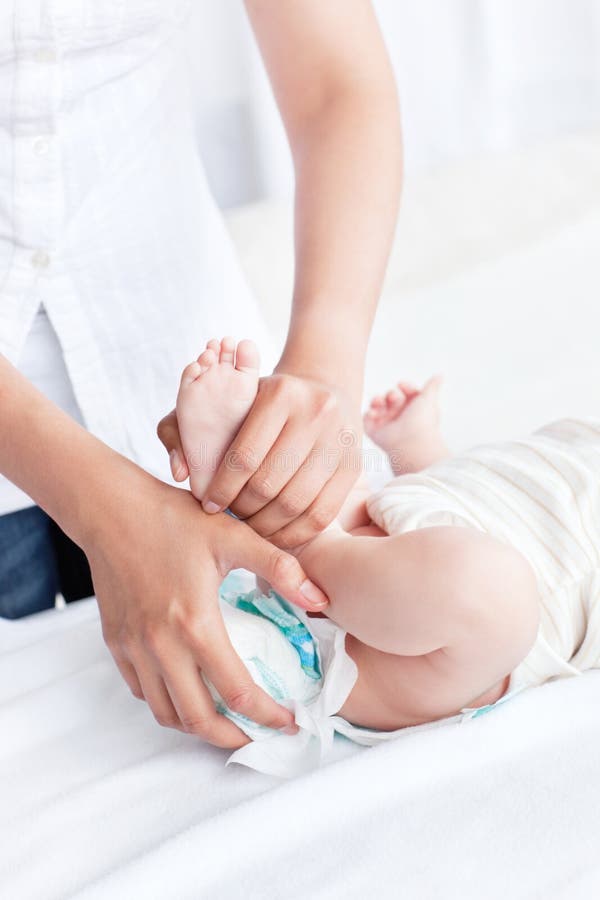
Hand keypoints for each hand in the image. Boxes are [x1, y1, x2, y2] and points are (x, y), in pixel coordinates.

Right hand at [84, 471, 328, 748]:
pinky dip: (168, 702)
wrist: (110, 508)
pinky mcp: (115, 643)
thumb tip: (321, 599)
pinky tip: (188, 688)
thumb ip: (281, 568)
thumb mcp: (234, 535)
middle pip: (199, 720)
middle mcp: (160, 646)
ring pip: (166, 713)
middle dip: (234, 738)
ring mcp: (133, 648)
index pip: (239, 694)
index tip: (289, 721)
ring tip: (227, 718)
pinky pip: (142, 691)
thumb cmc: (172, 518)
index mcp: (195, 625)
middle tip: (260, 733)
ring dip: (199, 726)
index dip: (269, 717)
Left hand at [158, 372, 361, 548]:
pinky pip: (322, 515)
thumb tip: (179, 472)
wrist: (323, 389)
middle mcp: (316, 413)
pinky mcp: (353, 467)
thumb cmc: (262, 402)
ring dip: (267, 527)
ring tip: (250, 529)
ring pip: (296, 503)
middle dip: (243, 510)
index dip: (222, 489)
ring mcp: (341, 441)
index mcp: (280, 393)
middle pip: (269, 484)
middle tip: (230, 519)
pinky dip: (295, 534)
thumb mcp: (227, 399)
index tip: (209, 504)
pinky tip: (275, 535)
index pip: (244, 455)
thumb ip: (186, 426)